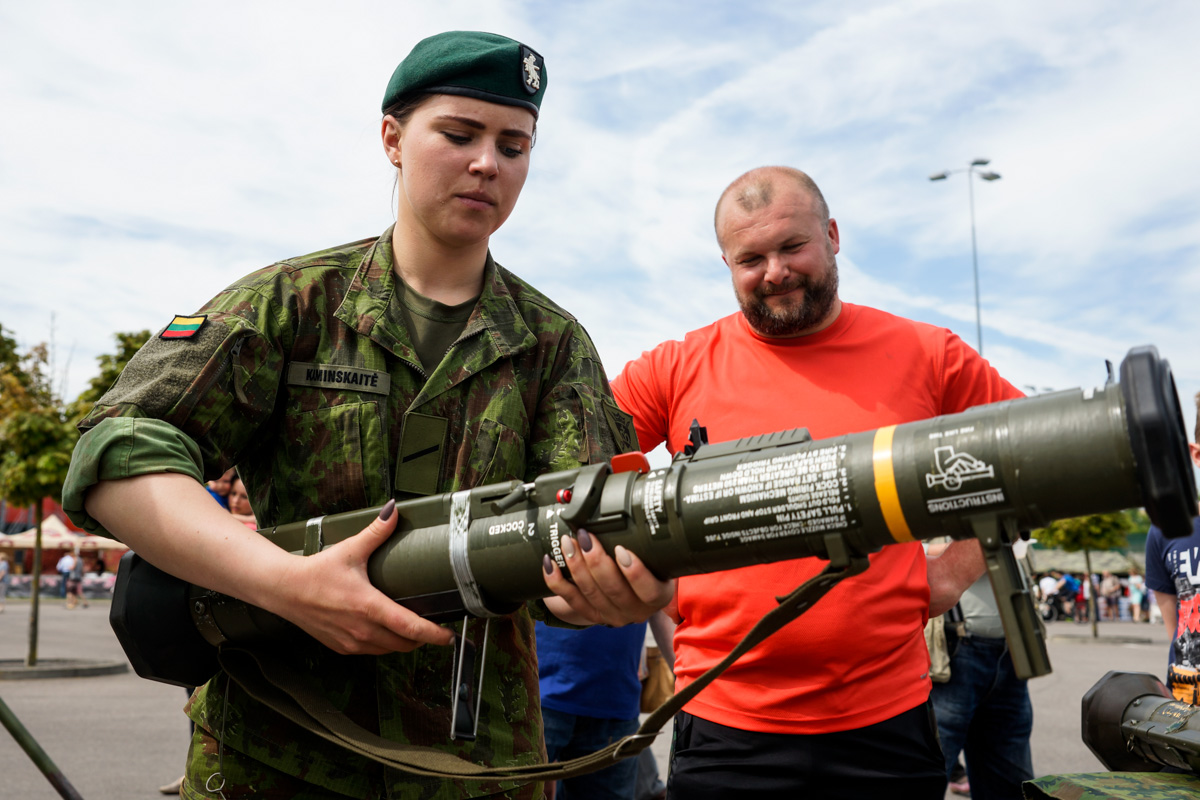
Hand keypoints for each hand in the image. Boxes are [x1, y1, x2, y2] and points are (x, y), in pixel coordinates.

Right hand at [267, 500, 454, 654]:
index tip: (449, 636)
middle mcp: (362, 630)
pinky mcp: (341, 647)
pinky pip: (372, 652)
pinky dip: (385, 645)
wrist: (284, 590)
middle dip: (423, 639)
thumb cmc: (317, 571)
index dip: (434, 634)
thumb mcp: (350, 549)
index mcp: (369, 607)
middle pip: (405, 644)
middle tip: (436, 628)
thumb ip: (376, 531)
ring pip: (389, 650)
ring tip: (415, 630)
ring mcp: (351, 642)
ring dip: (404, 643)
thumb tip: (395, 509)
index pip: (410, 628)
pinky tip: (387, 632)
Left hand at [542, 529, 674, 626]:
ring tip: (567, 542)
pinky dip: (557, 582)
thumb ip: (648, 543)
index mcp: (657, 595)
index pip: (649, 591)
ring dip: (576, 565)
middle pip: (614, 589)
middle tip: (584, 536)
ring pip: (590, 593)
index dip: (635, 572)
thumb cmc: (647, 563)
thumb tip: (632, 507)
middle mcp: (636, 610)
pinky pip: (571, 600)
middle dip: (595, 561)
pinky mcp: (592, 616)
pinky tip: (550, 563)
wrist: (631, 590)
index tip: (620, 549)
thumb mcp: (657, 557)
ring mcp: (613, 615)